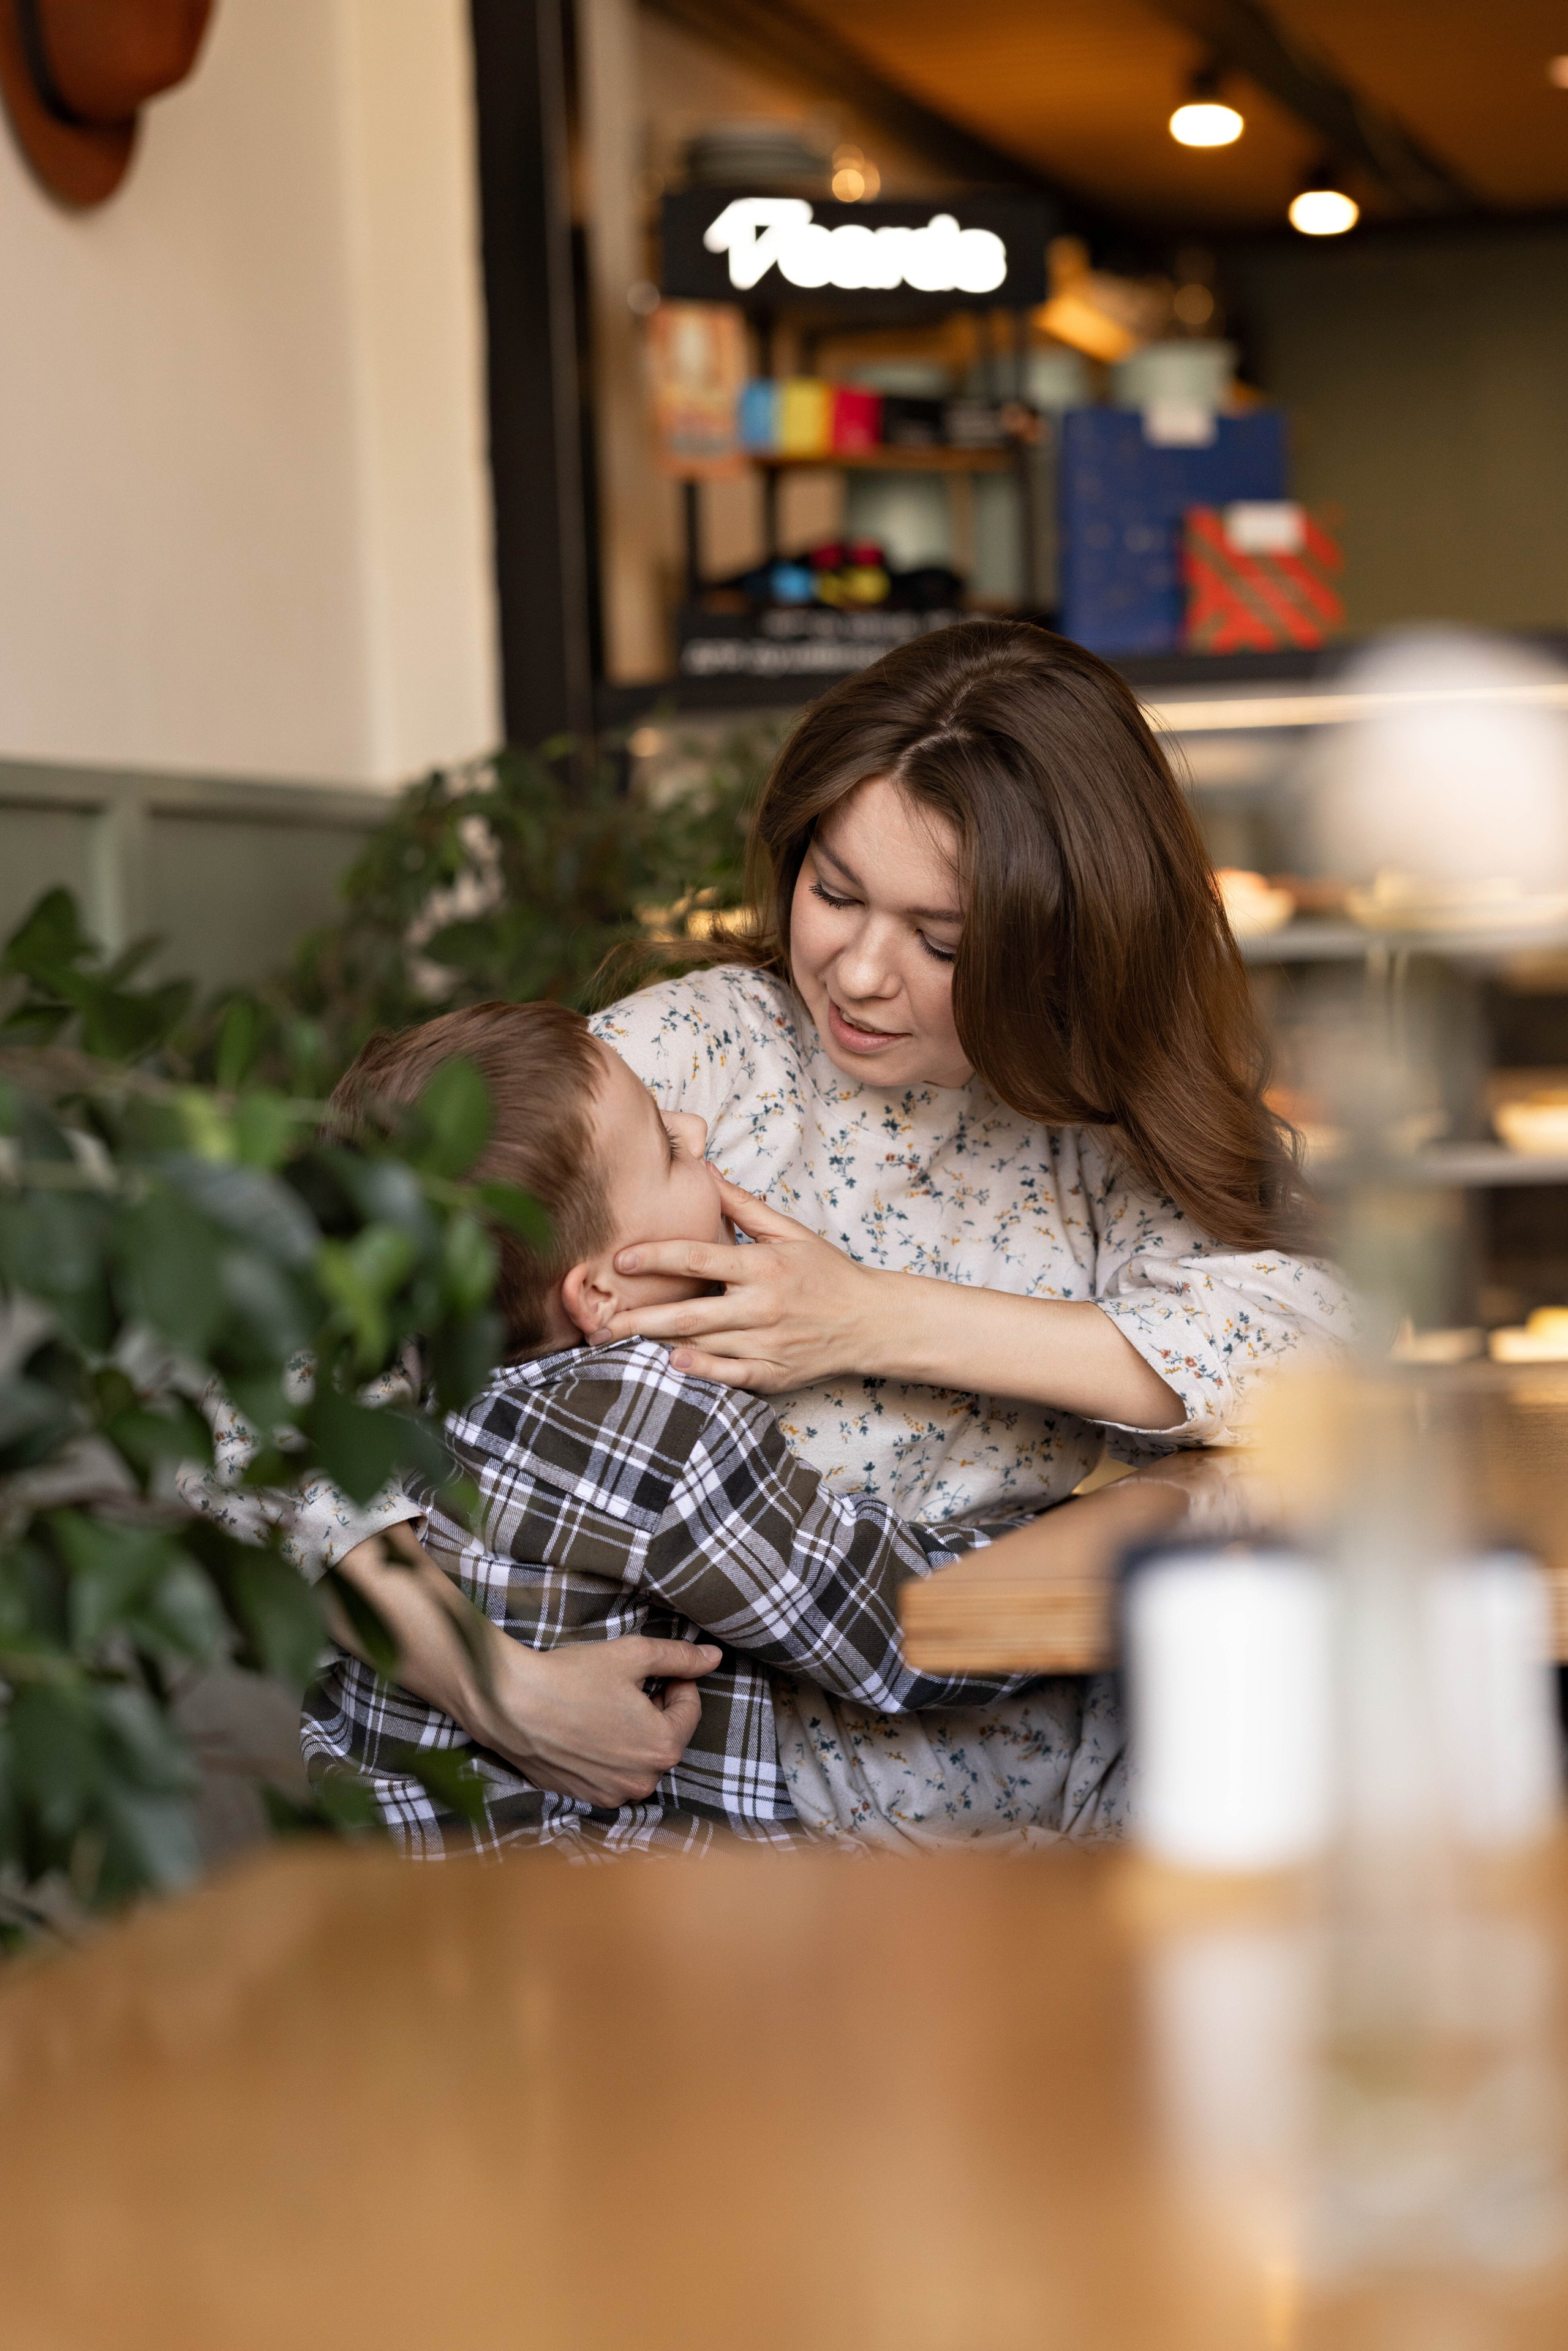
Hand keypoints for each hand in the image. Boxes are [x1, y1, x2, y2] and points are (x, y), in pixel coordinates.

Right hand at [463, 1630, 720, 1807]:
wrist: (509, 1706)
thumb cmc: (571, 1677)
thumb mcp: (632, 1655)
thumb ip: (679, 1658)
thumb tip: (714, 1657)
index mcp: (663, 1747)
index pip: (690, 1709)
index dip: (675, 1682)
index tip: (651, 1670)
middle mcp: (643, 1781)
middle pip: (665, 1736)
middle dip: (654, 1710)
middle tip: (624, 1686)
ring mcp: (613, 1794)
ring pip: (639, 1757)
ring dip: (632, 1734)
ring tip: (602, 1707)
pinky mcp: (586, 1798)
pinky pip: (613, 1773)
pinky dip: (608, 1753)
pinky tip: (585, 1729)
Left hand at [606, 1176, 881, 1393]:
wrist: (870, 1321)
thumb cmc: (826, 1272)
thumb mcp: (790, 1232)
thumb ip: (743, 1207)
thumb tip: (705, 1171)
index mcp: (762, 1266)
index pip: (698, 1258)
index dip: (655, 1258)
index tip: (618, 1258)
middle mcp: (762, 1305)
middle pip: (690, 1311)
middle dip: (639, 1316)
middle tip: (598, 1320)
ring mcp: (767, 1342)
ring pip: (703, 1344)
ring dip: (657, 1343)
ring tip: (615, 1342)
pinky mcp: (774, 1373)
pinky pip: (731, 1374)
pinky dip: (702, 1371)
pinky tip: (671, 1365)